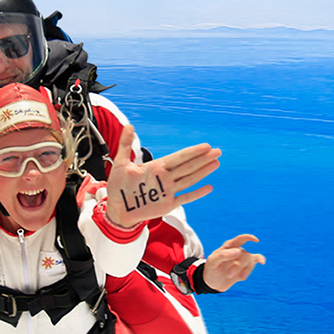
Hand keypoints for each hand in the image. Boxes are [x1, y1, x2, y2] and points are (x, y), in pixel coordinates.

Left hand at [104, 128, 220, 228]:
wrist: (116, 208)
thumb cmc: (118, 186)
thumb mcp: (120, 163)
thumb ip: (126, 144)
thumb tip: (129, 125)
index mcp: (156, 167)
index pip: (178, 157)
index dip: (192, 152)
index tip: (206, 146)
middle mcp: (165, 178)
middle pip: (188, 166)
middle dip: (203, 159)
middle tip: (218, 151)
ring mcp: (168, 191)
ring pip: (189, 179)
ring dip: (203, 172)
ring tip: (216, 163)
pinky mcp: (167, 205)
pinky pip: (185, 198)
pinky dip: (196, 194)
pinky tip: (208, 187)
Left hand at [202, 234, 265, 291]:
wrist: (212, 282)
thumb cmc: (211, 268)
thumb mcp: (213, 261)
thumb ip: (223, 255)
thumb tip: (239, 250)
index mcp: (228, 246)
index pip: (240, 239)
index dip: (249, 237)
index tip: (256, 240)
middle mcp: (237, 251)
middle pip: (244, 254)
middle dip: (238, 266)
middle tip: (228, 274)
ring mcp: (242, 259)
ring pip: (250, 260)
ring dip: (244, 270)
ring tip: (233, 277)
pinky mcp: (245, 268)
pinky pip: (252, 266)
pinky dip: (249, 270)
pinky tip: (259, 265)